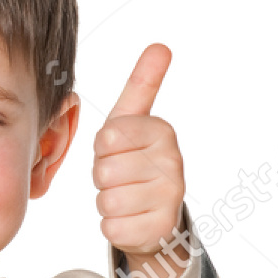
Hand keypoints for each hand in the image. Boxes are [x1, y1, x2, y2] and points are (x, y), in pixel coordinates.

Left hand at [93, 43, 186, 277]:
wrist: (154, 215)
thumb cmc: (135, 162)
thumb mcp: (133, 122)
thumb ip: (142, 85)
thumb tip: (161, 46)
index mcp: (163, 133)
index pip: (108, 137)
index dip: (103, 149)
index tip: (119, 151)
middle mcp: (173, 164)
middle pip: (105, 171)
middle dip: (104, 178)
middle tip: (122, 178)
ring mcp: (170, 199)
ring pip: (107, 200)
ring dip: (107, 203)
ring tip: (127, 198)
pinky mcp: (159, 230)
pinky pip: (112, 227)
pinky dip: (114, 226)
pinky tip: (131, 220)